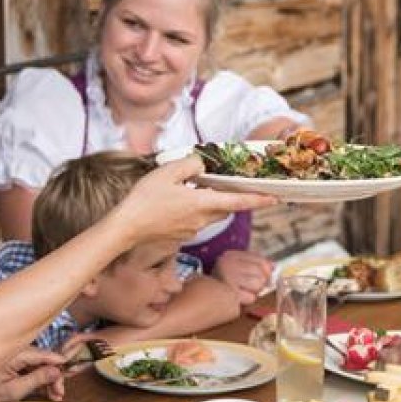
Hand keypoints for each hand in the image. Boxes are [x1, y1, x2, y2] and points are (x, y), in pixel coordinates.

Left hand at [0, 346, 65, 401]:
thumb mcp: (12, 391)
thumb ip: (36, 380)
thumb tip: (56, 371)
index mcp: (13, 354)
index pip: (42, 354)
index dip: (57, 362)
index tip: (69, 369)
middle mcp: (14, 352)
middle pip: (41, 360)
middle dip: (53, 375)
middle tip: (60, 393)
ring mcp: (12, 357)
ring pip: (37, 364)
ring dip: (47, 379)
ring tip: (55, 396)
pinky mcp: (11, 364)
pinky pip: (29, 368)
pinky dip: (38, 378)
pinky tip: (46, 391)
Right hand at [115, 157, 275, 246]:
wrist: (126, 228)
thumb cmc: (144, 200)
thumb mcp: (168, 172)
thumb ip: (191, 165)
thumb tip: (204, 165)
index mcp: (202, 204)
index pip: (238, 202)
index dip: (258, 200)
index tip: (275, 198)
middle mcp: (201, 220)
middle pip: (226, 209)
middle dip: (231, 198)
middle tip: (232, 185)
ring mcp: (192, 230)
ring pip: (211, 215)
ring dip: (211, 203)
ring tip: (197, 189)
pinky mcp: (182, 236)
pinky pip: (196, 221)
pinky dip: (195, 210)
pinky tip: (179, 202)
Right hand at [212, 250, 273, 304]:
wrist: (195, 302)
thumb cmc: (219, 288)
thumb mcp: (235, 270)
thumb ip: (255, 264)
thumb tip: (274, 266)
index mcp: (229, 256)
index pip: (260, 260)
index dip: (266, 270)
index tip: (263, 276)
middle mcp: (228, 264)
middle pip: (261, 272)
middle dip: (259, 283)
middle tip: (245, 288)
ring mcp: (228, 278)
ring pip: (259, 284)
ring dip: (253, 292)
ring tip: (239, 293)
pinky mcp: (229, 294)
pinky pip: (251, 298)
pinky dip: (246, 301)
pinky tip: (235, 300)